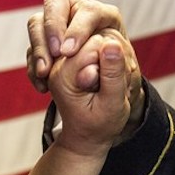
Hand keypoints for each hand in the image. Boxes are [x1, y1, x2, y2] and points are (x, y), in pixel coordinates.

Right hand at [26, 0, 126, 92]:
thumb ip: (118, 64)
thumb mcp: (126, 74)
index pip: (90, 9)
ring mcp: (59, 26)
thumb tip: (110, 49)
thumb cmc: (121, 79)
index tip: (69, 53)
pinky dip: (34, 66)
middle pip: (56, 0)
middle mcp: (79, 13)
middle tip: (56, 54)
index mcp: (104, 15)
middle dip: (52, 27)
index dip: (78, 28)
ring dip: (38, 47)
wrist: (111, 91)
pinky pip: (31, 47)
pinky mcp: (45, 43)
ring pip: (37, 21)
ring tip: (45, 73)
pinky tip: (43, 86)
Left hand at [47, 29, 143, 155]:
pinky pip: (98, 46)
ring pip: (100, 40)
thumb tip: (112, 44)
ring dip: (112, 62)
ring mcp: (66, 60)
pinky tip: (106, 80)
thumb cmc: (99, 125)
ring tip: (109, 86)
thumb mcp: (112, 105)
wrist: (86, 135)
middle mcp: (59, 63)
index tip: (113, 87)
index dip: (114, 63)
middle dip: (113, 61)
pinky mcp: (74, 59)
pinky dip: (109, 62)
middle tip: (114, 87)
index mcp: (63, 75)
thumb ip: (112, 74)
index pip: (96, 46)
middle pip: (97, 39)